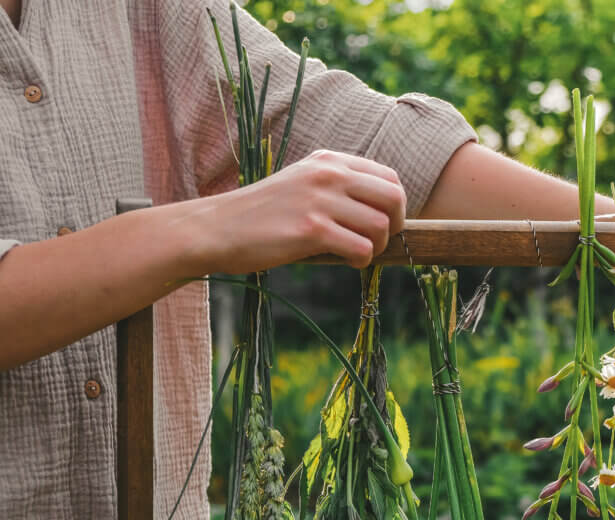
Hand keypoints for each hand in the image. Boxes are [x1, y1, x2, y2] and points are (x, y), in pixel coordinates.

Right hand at [189, 149, 406, 273]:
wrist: (217, 229)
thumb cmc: (263, 214)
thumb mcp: (303, 184)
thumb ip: (339, 188)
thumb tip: (386, 213)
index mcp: (329, 161)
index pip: (390, 178)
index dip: (395, 206)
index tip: (381, 223)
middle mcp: (329, 174)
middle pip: (394, 198)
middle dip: (394, 226)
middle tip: (374, 242)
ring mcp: (320, 200)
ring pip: (381, 226)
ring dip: (376, 247)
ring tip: (354, 253)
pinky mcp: (312, 230)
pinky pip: (362, 249)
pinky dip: (361, 261)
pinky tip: (344, 261)